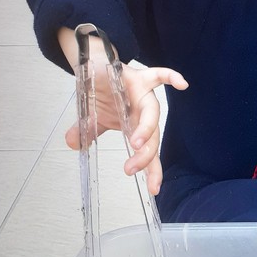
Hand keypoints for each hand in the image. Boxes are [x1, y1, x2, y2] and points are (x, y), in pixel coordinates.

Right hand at [60, 31, 187, 195]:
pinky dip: (172, 78)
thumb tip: (73, 145)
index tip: (153, 190)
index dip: (152, 171)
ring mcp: (144, 95)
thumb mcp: (91, 118)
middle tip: (132, 169)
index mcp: (135, 127)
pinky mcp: (140, 77)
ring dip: (147, 129)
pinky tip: (182, 84)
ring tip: (137, 144)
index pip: (148, 153)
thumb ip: (86, 133)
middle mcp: (143, 113)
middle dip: (145, 155)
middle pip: (153, 137)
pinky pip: (159, 75)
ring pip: (152, 114)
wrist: (97, 66)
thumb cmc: (103, 93)